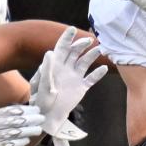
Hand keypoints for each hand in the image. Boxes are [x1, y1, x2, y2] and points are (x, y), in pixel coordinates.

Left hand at [30, 27, 106, 143]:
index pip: (62, 47)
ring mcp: (74, 77)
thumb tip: (49, 52)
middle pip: (75, 52)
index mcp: (55, 65)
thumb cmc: (42, 100)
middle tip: (90, 41)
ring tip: (100, 49)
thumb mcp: (42, 84)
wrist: (49, 115)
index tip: (73, 29)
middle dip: (82, 44)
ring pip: (85, 62)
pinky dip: (98, 74)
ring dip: (92, 55)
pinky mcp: (81, 87)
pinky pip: (91, 78)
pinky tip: (104, 68)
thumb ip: (47, 69)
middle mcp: (66, 68)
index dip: (67, 37)